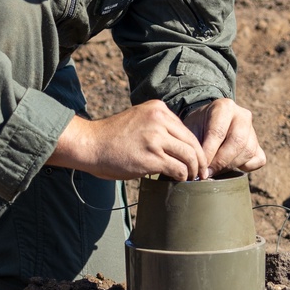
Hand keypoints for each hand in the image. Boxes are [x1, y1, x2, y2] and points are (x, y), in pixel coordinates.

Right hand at [48, 100, 208, 181]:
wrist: (90, 145)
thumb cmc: (111, 137)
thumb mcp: (138, 119)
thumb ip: (157, 126)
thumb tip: (178, 146)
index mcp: (157, 108)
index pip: (186, 130)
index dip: (194, 147)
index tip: (196, 160)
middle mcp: (159, 120)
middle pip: (192, 143)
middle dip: (199, 160)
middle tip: (200, 173)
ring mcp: (156, 138)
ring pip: (189, 157)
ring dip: (192, 171)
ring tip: (190, 179)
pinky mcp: (151, 157)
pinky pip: (178, 169)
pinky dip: (182, 177)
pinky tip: (178, 181)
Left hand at [182, 98, 265, 175]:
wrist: (208, 124)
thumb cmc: (198, 127)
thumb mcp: (191, 130)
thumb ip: (195, 145)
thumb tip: (198, 169)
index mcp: (224, 107)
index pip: (218, 132)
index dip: (209, 153)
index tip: (200, 167)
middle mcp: (243, 116)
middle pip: (237, 142)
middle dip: (221, 161)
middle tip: (208, 173)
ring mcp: (253, 130)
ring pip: (247, 152)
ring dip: (230, 166)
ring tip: (214, 171)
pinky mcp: (259, 145)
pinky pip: (257, 160)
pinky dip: (244, 167)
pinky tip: (229, 167)